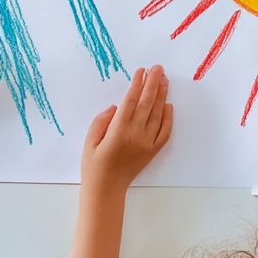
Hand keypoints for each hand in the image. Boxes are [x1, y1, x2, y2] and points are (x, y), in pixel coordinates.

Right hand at [81, 66, 172, 192]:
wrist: (106, 189)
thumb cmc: (94, 165)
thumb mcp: (89, 141)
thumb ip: (101, 121)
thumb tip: (117, 106)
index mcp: (118, 131)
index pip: (130, 101)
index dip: (137, 84)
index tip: (141, 71)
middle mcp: (135, 135)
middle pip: (147, 103)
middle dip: (153, 83)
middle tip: (158, 68)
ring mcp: (147, 143)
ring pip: (158, 114)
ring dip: (162, 95)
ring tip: (165, 80)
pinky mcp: (153, 150)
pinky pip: (165, 131)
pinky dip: (169, 117)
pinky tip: (168, 105)